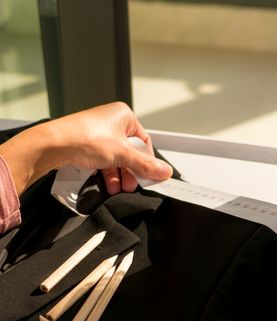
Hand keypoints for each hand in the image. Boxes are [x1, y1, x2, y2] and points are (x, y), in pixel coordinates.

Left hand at [0, 102, 172, 194]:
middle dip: (132, 171)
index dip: (148, 160)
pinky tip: (109, 185)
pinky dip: (108, 173)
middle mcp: (111, 122)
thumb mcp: (123, 154)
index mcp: (124, 115)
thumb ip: (146, 165)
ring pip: (117, 158)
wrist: (53, 144)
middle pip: (130, 151)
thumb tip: (164, 171)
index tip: (151, 175)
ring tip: (120, 188)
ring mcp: (98, 133)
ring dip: (120, 175)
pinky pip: (104, 160)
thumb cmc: (85, 137)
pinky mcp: (87, 144)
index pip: (144, 141)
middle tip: (134, 184)